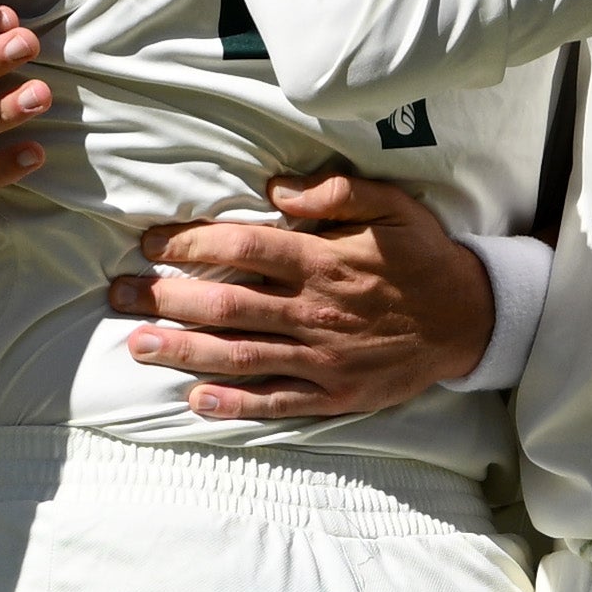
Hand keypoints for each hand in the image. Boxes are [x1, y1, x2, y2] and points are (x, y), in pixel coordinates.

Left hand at [110, 171, 491, 418]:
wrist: (471, 320)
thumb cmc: (423, 257)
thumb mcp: (393, 206)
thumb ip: (336, 192)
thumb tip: (277, 188)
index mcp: (324, 261)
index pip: (242, 250)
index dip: (190, 244)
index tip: (151, 243)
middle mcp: (316, 311)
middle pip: (227, 306)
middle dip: (166, 299)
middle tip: (120, 295)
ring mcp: (324, 357)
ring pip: (241, 355)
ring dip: (183, 351)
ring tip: (135, 345)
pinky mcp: (334, 393)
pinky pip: (277, 400)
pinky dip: (235, 403)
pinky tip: (194, 399)